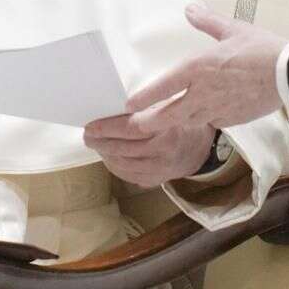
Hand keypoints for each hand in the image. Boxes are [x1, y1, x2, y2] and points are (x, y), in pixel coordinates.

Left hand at [84, 102, 216, 186]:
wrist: (200, 149)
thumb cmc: (180, 123)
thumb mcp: (168, 107)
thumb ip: (145, 108)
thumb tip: (111, 107)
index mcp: (168, 130)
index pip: (131, 129)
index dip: (107, 128)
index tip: (91, 125)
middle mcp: (164, 152)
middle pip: (123, 149)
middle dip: (100, 142)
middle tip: (88, 135)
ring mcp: (159, 170)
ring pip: (122, 164)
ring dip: (105, 154)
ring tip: (96, 143)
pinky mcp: (155, 181)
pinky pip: (127, 175)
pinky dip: (114, 165)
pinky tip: (108, 155)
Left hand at [122, 5, 286, 133]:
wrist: (288, 76)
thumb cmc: (262, 51)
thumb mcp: (232, 29)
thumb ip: (207, 21)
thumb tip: (190, 9)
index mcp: (197, 69)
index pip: (162, 87)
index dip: (143, 98)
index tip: (128, 105)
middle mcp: (202, 93)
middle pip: (167, 116)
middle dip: (148, 123)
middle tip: (134, 126)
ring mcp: (216, 110)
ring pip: (186, 122)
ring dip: (172, 124)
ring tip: (161, 125)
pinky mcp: (231, 119)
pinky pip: (210, 123)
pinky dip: (201, 122)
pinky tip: (199, 118)